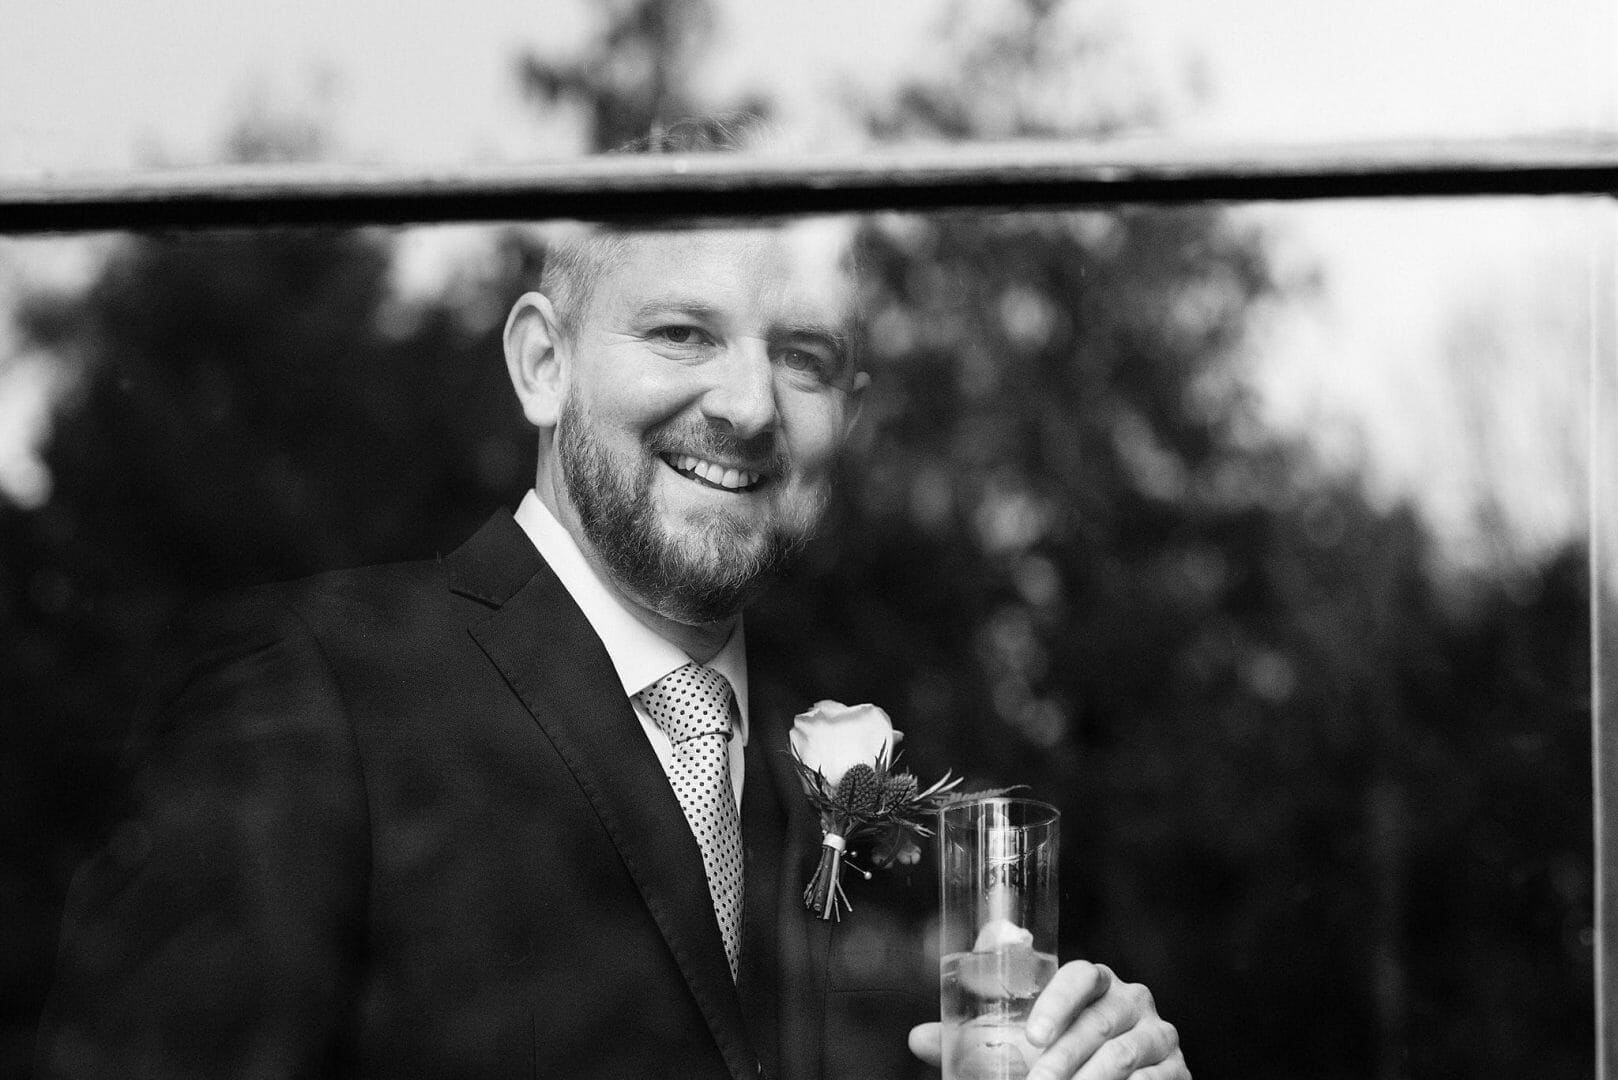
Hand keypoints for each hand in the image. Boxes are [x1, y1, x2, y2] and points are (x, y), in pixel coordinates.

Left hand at [909, 961, 1187, 1079]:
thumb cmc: (1061, 1058)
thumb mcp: (1022, 1046)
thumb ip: (975, 1040)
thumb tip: (917, 1037)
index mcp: (1095, 982)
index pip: (1081, 975)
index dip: (1057, 1001)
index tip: (1031, 1037)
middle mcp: (1133, 1000)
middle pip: (1099, 1022)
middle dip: (1063, 1058)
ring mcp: (1161, 1035)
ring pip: (1124, 1055)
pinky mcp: (1178, 1070)